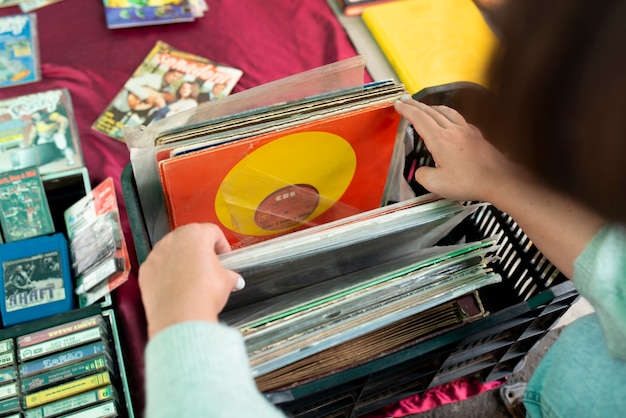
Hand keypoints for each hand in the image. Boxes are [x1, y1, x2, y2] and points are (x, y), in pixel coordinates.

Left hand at [138, 223, 244, 339]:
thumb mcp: (226, 281)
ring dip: (182, 260)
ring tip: (192, 278)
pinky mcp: (146, 270)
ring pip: (172, 251)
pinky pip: (159, 266)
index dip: (222, 244)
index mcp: (196, 235)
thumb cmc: (202, 295)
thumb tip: (233, 279)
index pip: (212, 231)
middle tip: (209, 265)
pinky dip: (166, 273)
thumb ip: (230, 275)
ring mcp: (157, 254)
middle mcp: (173, 240)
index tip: (224, 255)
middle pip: (190, 237)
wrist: (180, 317)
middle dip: (200, 250)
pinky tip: (177, 286)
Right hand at [394, 97, 519, 202]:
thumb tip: (422, 171)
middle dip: (416, 105)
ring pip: (447, 111)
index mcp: (440, 139)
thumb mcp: (436, 184)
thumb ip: (423, 175)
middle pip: (431, 111)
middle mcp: (453, 130)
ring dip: (432, 107)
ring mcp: (467, 130)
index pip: (419, 119)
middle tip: (406, 101)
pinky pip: (459, 118)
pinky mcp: (477, 135)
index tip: (398, 104)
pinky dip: (448, 114)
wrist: (499, 180)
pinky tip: (449, 120)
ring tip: (425, 108)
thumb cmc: (468, 182)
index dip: (407, 110)